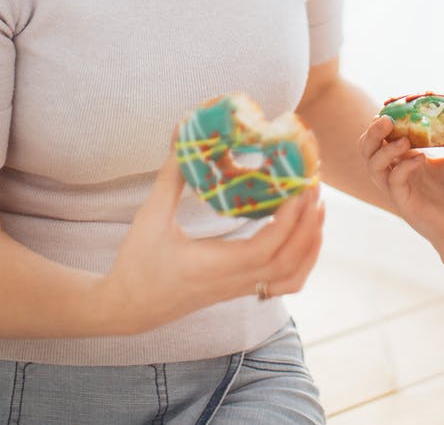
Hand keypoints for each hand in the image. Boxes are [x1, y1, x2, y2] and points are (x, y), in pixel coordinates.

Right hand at [98, 154, 323, 334]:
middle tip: (314, 185)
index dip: (289, 221)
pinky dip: (301, 262)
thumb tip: (184, 135)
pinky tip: (303, 236)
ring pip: (290, 278)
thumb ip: (170, 177)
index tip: (300, 188)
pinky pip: (281, 285)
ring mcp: (237, 290)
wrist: (126, 307)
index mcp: (213, 266)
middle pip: (287, 262)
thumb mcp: (150, 216)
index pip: (266, 249)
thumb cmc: (137, 263)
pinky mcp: (237, 290)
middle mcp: (231, 282)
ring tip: (317, 208)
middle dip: (308, 224)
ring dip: (310, 244)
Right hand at [359, 116, 443, 257]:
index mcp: (403, 156)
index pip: (381, 134)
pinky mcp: (401, 201)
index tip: (393, 104)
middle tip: (387, 119)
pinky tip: (421, 159)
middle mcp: (393, 170)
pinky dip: (404, 167)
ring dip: (386, 149)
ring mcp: (395, 187)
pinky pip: (393, 181)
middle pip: (366, 147)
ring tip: (406, 141)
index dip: (382, 119)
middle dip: (373, 131)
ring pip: (372, 165)